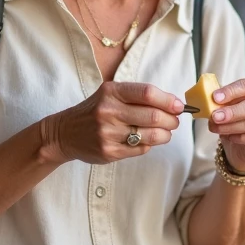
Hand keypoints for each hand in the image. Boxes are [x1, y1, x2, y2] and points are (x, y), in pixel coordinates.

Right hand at [44, 82, 180, 165]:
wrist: (64, 133)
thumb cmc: (94, 110)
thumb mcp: (110, 94)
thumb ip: (138, 96)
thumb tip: (174, 104)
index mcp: (111, 92)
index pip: (147, 93)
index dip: (168, 100)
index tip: (179, 106)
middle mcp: (108, 111)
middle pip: (153, 116)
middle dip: (171, 120)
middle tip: (175, 121)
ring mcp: (108, 133)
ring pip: (150, 136)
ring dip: (165, 135)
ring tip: (165, 132)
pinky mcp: (109, 152)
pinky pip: (140, 149)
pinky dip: (149, 145)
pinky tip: (147, 140)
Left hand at [208, 78, 244, 171]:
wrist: (244, 146)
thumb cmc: (237, 120)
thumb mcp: (228, 107)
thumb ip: (222, 102)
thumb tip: (208, 100)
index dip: (230, 91)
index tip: (215, 97)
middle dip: (231, 112)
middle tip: (215, 116)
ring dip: (231, 126)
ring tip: (216, 128)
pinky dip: (241, 138)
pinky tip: (230, 137)